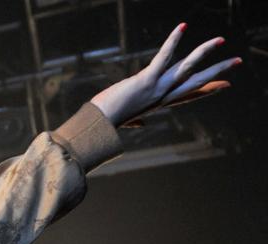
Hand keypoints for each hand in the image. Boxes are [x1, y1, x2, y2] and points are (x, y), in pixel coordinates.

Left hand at [90, 23, 240, 127]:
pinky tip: (182, 27)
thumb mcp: (126, 119)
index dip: (208, 89)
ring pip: (187, 67)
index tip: (225, 84)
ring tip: (220, 40)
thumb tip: (139, 124)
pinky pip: (164, 56)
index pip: (188, 95)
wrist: (98, 125)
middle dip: (218, 70)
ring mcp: (157, 89)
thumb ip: (136, 120)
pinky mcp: (146, 80)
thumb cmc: (108, 121)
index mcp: (159, 104)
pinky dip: (173, 41)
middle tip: (237, 61)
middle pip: (196, 81)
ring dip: (204, 52)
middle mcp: (163, 97)